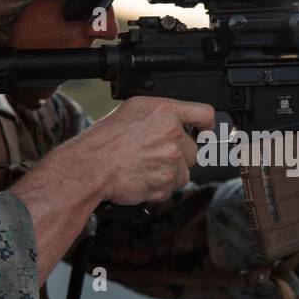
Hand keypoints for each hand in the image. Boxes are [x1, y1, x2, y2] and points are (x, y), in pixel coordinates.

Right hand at [78, 96, 215, 204]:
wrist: (92, 166)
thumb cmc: (106, 139)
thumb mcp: (134, 109)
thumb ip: (162, 113)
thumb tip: (178, 119)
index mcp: (167, 112)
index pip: (205, 114)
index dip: (207, 126)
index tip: (205, 133)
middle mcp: (173, 135)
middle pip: (194, 150)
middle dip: (179, 155)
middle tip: (154, 154)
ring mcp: (172, 161)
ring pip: (185, 172)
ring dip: (170, 173)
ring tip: (145, 166)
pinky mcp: (166, 184)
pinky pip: (172, 188)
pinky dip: (159, 186)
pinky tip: (142, 177)